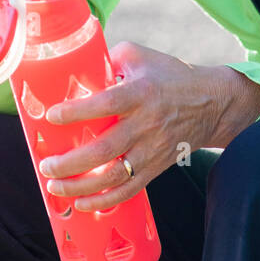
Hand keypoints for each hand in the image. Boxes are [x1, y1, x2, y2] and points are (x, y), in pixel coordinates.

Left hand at [37, 41, 246, 211]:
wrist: (213, 103)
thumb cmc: (171, 75)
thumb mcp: (141, 57)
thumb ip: (109, 59)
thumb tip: (77, 66)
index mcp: (140, 93)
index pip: (106, 103)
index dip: (77, 112)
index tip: (52, 116)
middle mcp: (146, 123)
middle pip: (105, 149)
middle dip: (71, 162)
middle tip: (46, 165)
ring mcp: (152, 149)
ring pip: (114, 175)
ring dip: (81, 185)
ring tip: (54, 186)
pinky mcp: (156, 166)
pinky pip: (130, 189)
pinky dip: (105, 200)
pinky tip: (82, 203)